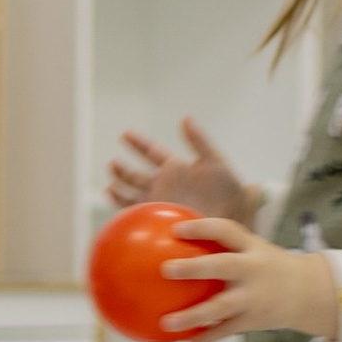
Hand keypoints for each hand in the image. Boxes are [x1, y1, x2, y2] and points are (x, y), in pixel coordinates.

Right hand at [108, 116, 259, 228]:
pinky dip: (123, 208)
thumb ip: (200, 141)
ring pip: (132, 194)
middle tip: (114, 163)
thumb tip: (186, 118)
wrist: (231, 223)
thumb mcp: (217, 162)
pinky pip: (136, 213)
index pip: (152, 152)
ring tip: (109, 187)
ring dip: (120, 188)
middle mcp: (164, 184)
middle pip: (137, 174)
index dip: (139, 143)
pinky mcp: (157, 220)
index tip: (126, 134)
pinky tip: (116, 208)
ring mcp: (160, 202)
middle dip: (123, 169)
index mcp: (176, 168)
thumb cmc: (229, 193)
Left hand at [160, 223, 338, 341]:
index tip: (176, 229)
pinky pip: (226, 330)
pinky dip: (207, 337)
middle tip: (166, 269)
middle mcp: (253, 270)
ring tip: (166, 323)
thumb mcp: (253, 249)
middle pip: (223, 267)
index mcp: (252, 248)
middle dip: (195, 268)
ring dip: (193, 315)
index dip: (202, 228)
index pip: (227, 230)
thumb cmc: (267, 266)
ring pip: (221, 307)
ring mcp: (254, 297)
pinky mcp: (254, 320)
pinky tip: (186, 341)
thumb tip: (174, 238)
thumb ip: (222, 244)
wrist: (309, 293)